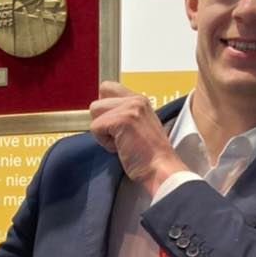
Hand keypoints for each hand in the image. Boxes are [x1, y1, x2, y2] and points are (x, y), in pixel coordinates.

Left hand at [89, 81, 184, 196]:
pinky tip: (121, 148)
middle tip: (120, 137)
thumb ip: (123, 115)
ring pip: (95, 113)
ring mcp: (130, 108)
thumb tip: (101, 115)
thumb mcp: (138, 127)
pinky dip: (104, 142)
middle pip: (97, 103)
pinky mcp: (122, 119)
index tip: (114, 126)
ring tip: (122, 142)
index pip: (107, 88)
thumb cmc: (149, 156)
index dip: (104, 109)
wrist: (160, 169)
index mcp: (139, 100)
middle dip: (102, 122)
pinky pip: (96, 128)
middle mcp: (135, 99)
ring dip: (103, 132)